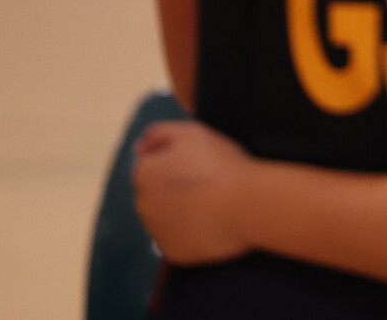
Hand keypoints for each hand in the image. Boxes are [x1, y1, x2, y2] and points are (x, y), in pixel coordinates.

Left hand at [132, 120, 252, 264]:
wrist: (248, 204)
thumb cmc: (221, 164)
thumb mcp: (192, 133)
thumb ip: (158, 134)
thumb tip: (137, 147)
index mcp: (144, 174)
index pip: (152, 167)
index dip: (177, 163)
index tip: (201, 164)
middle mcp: (142, 205)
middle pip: (155, 194)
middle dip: (173, 190)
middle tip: (207, 184)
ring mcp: (157, 232)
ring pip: (165, 218)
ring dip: (180, 212)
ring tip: (212, 204)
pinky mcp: (174, 253)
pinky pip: (179, 240)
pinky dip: (191, 234)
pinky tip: (211, 224)